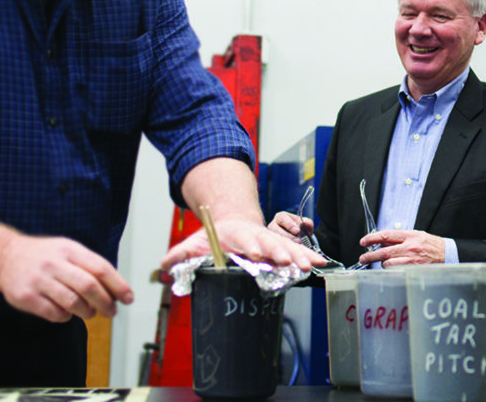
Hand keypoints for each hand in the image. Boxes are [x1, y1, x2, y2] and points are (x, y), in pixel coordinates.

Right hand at [0, 234, 133, 322]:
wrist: (5, 257)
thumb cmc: (45, 256)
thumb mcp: (68, 249)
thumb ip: (90, 265)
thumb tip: (116, 289)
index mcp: (69, 249)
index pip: (100, 267)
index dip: (118, 285)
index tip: (128, 298)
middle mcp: (54, 263)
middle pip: (88, 287)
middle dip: (105, 303)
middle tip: (112, 311)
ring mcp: (39, 280)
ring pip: (73, 303)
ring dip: (87, 312)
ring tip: (89, 312)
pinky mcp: (26, 297)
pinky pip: (54, 314)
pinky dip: (66, 317)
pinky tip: (66, 312)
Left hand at [161, 216, 325, 272]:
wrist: (233, 220)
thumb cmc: (216, 236)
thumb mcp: (196, 241)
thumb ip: (181, 254)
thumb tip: (164, 265)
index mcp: (237, 234)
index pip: (244, 239)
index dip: (250, 246)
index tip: (256, 253)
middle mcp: (257, 236)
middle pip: (270, 243)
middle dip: (279, 251)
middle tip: (287, 260)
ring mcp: (271, 241)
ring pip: (287, 247)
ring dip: (299, 256)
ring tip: (312, 264)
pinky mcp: (281, 249)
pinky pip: (297, 253)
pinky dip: (309, 257)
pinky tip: (322, 264)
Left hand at [359, 229, 445, 266]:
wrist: (447, 254)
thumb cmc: (430, 244)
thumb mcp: (415, 235)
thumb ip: (398, 238)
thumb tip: (380, 241)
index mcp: (410, 235)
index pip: (386, 235)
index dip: (372, 238)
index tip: (363, 241)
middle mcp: (410, 247)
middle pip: (384, 252)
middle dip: (370, 256)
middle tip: (362, 258)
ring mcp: (412, 260)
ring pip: (389, 264)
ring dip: (384, 264)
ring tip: (386, 263)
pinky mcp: (414, 270)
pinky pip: (397, 272)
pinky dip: (392, 271)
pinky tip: (393, 269)